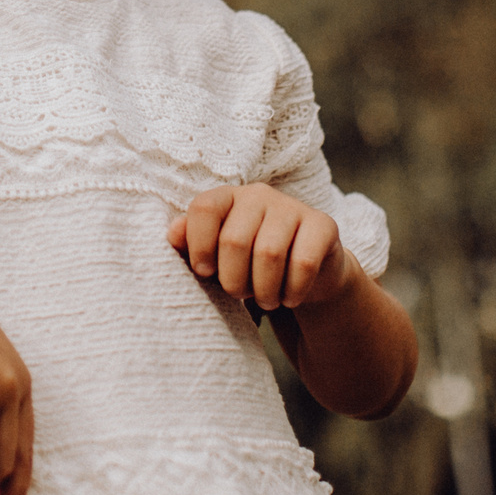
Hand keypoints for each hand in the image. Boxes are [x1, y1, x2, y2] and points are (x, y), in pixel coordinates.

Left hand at [167, 184, 355, 313]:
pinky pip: (304, 263)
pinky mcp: (323, 225)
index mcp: (228, 197)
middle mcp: (259, 195)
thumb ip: (191, 244)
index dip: (199, 246)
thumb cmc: (250, 264)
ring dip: (264, 290)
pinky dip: (293, 290)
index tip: (205, 272)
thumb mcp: (217, 256)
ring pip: (269, 254)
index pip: (204, 208)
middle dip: (233, 280)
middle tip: (240, 294)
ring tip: (265, 300)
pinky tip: (290, 296)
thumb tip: (172, 234)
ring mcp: (293, 207)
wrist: (308, 272)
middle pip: (234, 240)